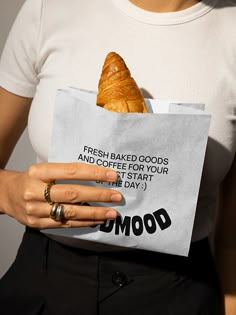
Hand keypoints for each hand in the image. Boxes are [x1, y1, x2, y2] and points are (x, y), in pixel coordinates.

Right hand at [2, 162, 121, 228]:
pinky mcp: (37, 224)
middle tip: (117, 196)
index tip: (112, 175)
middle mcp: (36, 190)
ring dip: (95, 212)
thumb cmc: (31, 179)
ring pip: (71, 212)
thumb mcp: (44, 169)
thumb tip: (97, 175)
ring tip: (112, 212)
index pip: (71, 171)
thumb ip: (65, 172)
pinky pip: (65, 224)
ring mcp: (36, 209)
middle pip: (73, 193)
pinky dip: (83, 222)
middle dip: (98, 195)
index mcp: (39, 172)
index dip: (93, 173)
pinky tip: (97, 220)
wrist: (6, 194)